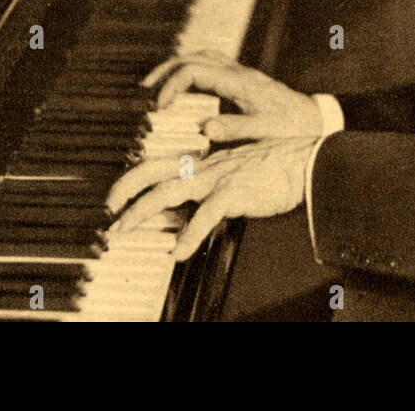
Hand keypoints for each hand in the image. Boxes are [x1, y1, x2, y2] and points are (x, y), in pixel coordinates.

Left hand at [106, 136, 316, 259]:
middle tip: (107, 213)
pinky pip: (207, 214)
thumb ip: (215, 183)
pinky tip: (179, 252)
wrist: (307, 163)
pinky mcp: (236, 193)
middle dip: (124, 191)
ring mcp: (219, 179)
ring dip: (141, 211)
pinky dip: (190, 234)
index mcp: (206, 163)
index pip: (159, 163)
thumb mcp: (238, 171)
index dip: (132, 178)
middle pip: (153, 172)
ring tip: (124, 230)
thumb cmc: (278, 168)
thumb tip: (195, 204)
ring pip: (169, 191)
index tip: (114, 197)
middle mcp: (207, 168)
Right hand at [142, 50, 320, 141]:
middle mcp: (239, 73)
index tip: (158, 107)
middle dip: (166, 71)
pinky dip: (192, 71)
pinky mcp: (243, 80)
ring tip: (157, 86)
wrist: (316, 119)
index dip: (172, 86)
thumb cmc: (294, 126)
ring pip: (202, 57)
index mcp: (240, 82)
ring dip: (177, 67)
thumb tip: (204, 129)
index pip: (196, 71)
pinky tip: (183, 88)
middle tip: (145, 91)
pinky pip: (212, 65)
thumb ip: (236, 129)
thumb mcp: (266, 130)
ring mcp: (241, 74)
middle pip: (194, 57)